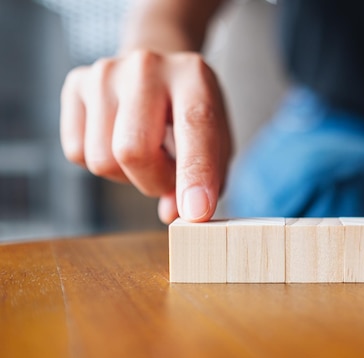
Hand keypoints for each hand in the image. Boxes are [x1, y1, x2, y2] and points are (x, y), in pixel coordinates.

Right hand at [60, 50, 231, 223]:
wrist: (156, 71)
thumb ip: (206, 179)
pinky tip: (119, 142)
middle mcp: (147, 67)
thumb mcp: (216, 140)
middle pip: (133, 151)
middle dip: (153, 182)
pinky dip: (104, 164)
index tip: (196, 212)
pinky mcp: (75, 85)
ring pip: (102, 160)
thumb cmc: (189, 113)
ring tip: (147, 154)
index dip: (194, 174)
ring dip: (128, 176)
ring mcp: (105, 73)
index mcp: (193, 76)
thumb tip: (171, 214)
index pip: (194, 126)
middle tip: (169, 178)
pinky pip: (78, 153)